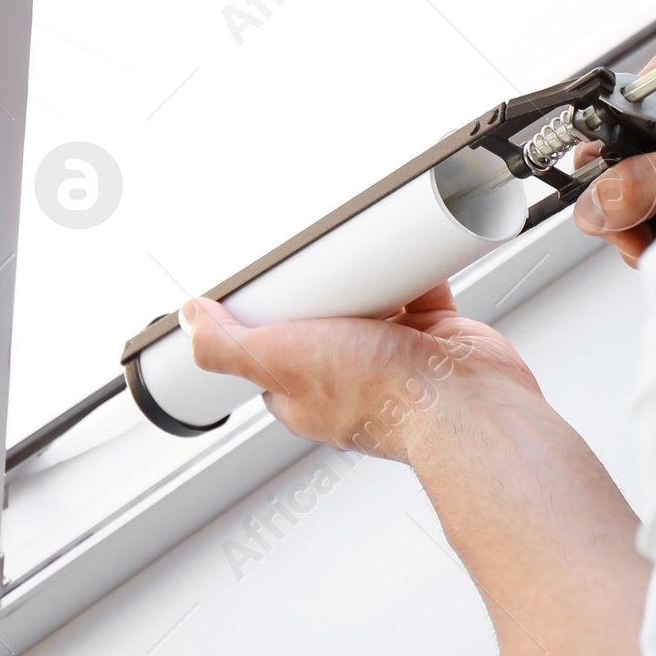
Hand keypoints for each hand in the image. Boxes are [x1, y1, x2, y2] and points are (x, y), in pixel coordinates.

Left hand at [179, 284, 541, 459]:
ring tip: (359, 250)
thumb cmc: (382, 396)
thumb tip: (190, 322)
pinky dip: (415, 271)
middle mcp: (348, 376)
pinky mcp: (434, 338)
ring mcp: (394, 358)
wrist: (465, 405)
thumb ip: (227, 345)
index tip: (263, 281)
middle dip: (323, 286)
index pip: (269, 347)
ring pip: (371, 301)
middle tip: (317, 255)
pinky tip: (405, 254)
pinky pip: (419, 291)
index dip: (264, 314)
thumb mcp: (279, 359)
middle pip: (323, 316)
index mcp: (303, 390)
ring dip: (368, 277)